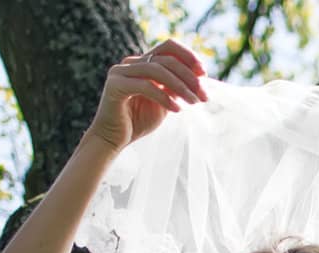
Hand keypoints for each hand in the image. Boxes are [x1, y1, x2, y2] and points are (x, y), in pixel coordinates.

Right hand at [85, 40, 207, 153]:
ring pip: (156, 69)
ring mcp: (120, 72)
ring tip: (193, 102)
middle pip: (166, 59)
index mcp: (143, 63)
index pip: (168, 47)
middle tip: (203, 96)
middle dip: (189, 77)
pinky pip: (145, 86)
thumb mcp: (165, 101)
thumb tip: (201, 76)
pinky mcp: (115, 85)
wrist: (113, 139)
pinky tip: (177, 110)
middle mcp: (131, 63)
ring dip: (180, 86)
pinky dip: (164, 97)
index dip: (188, 56)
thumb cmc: (138, 121)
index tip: (204, 73)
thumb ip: (177, 88)